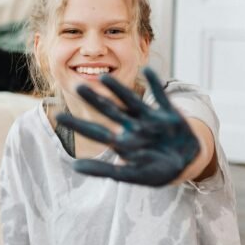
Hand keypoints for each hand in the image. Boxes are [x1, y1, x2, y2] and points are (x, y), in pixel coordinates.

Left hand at [56, 67, 199, 185]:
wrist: (187, 165)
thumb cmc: (156, 172)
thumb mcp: (129, 175)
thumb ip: (103, 171)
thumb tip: (74, 167)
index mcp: (122, 141)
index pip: (95, 131)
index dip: (77, 124)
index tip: (57, 116)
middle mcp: (132, 126)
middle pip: (110, 111)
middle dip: (95, 100)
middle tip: (77, 87)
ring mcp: (150, 119)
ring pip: (131, 101)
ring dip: (119, 90)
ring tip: (104, 78)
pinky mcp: (170, 115)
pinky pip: (162, 97)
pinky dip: (156, 84)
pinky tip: (148, 69)